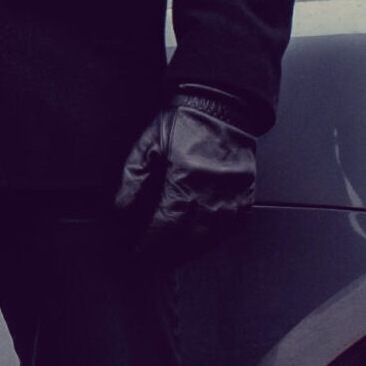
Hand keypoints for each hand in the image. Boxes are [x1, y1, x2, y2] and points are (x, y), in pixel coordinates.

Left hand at [112, 91, 257, 265]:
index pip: (165, 224)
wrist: (220, 103)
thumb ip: (132, 179)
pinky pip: (233, 227)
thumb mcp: (147, 144)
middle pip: (189, 238)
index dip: (150, 243)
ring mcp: (233, 194)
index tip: (138, 252)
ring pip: (212, 237)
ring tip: (173, 256)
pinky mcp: (246, 193)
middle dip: (168, 254)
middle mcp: (212, 190)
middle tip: (152, 261)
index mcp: (184, 176)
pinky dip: (216, 238)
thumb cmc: (182, 121)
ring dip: (191, 251)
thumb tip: (119, 211)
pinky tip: (202, 241)